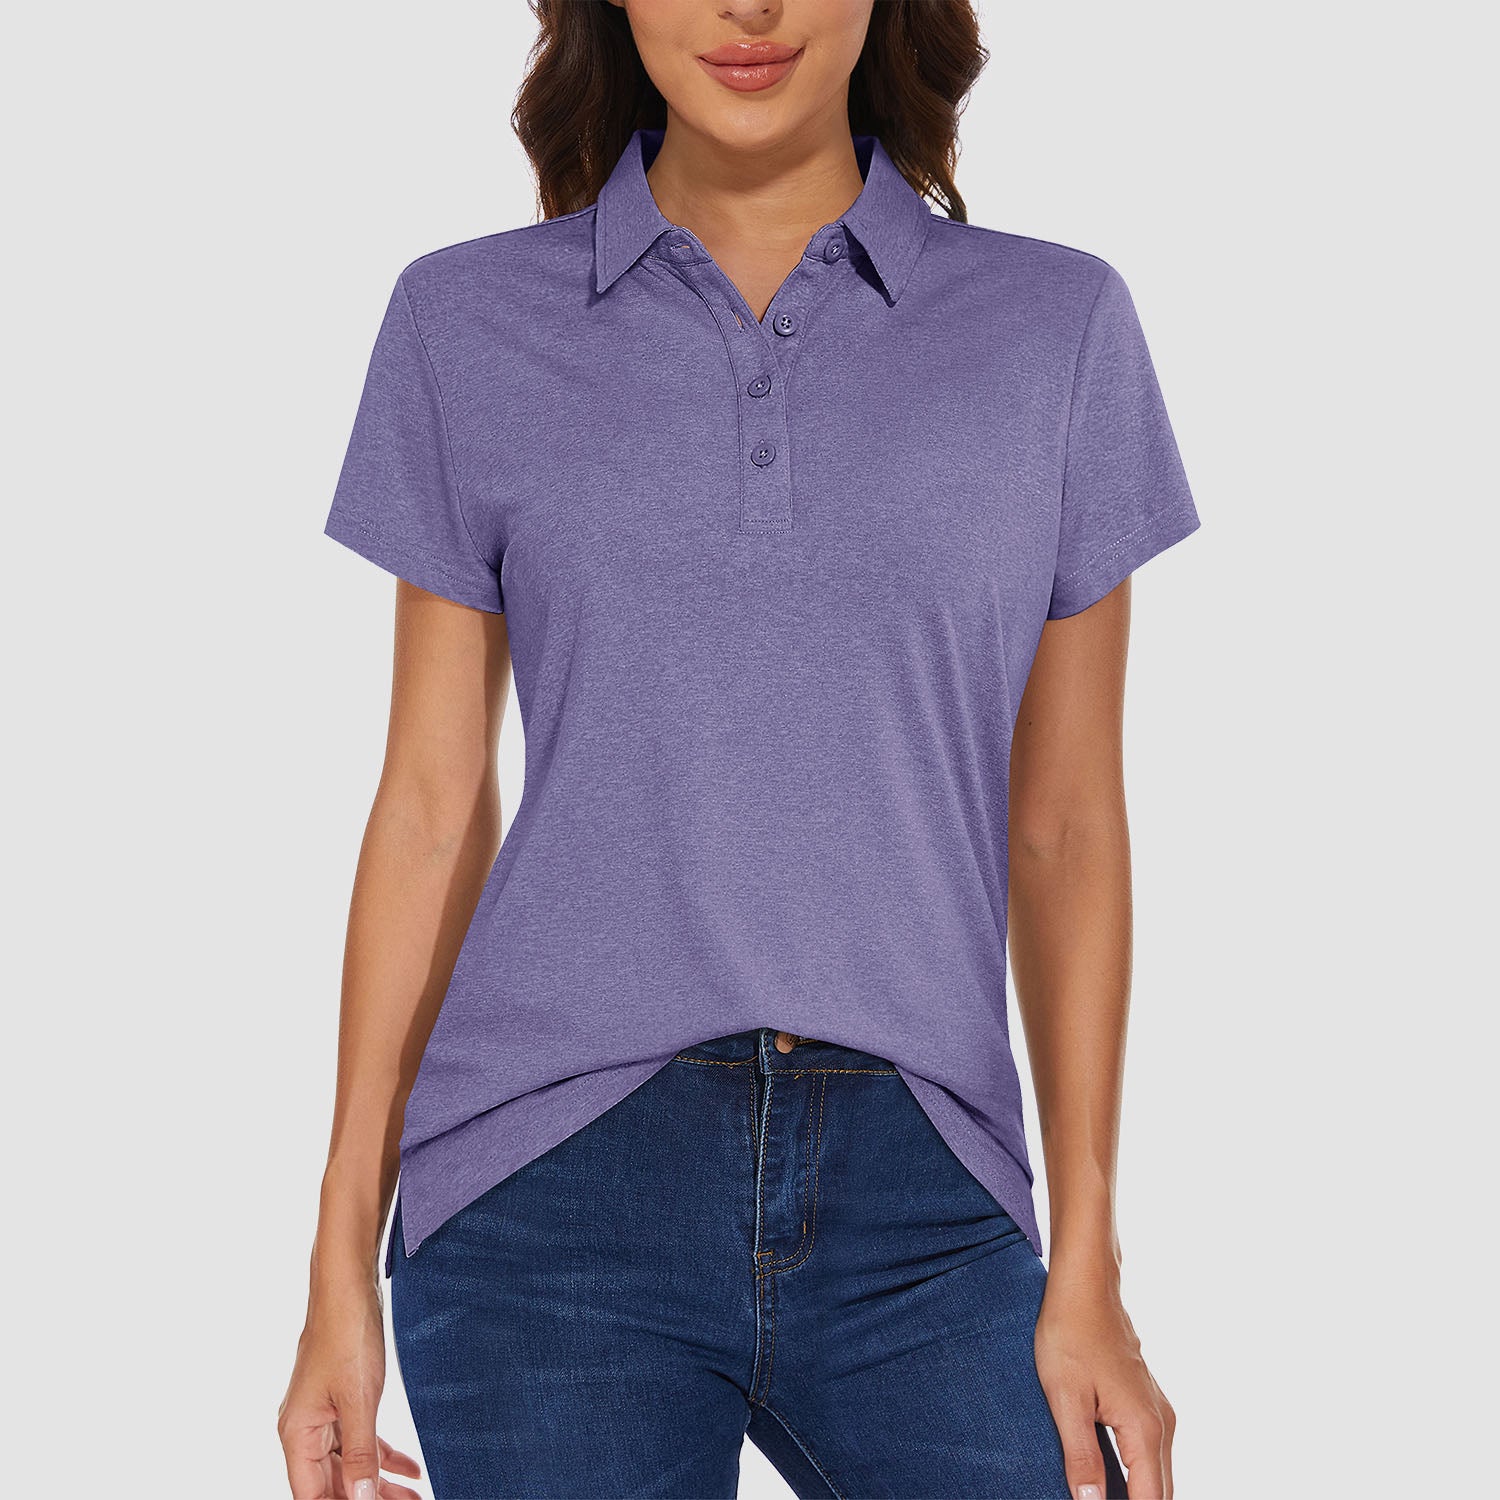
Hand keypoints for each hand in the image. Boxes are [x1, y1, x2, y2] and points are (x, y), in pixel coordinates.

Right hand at [278, 1280, 421, 1498]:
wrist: (349, 1286)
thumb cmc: (346, 1335)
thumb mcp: (359, 1400)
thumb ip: (361, 1454)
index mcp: (297, 1435)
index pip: (313, 1495)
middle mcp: (304, 1431)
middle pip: (333, 1484)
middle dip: (369, 1499)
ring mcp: (324, 1416)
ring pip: (350, 1465)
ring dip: (380, 1484)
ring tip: (414, 1497)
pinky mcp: (343, 1402)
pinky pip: (361, 1441)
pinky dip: (384, 1457)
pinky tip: (410, 1470)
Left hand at [1035, 1271, 1174, 1497]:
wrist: (1084, 1288)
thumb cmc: (1070, 1335)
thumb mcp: (1065, 1399)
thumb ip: (1082, 1457)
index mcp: (1145, 1429)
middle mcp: (1161, 1424)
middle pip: (1160, 1493)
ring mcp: (1158, 1412)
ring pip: (1157, 1474)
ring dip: (1137, 1494)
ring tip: (1096, 1495)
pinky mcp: (1146, 1402)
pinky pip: (1148, 1453)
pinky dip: (1136, 1475)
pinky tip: (1107, 1479)